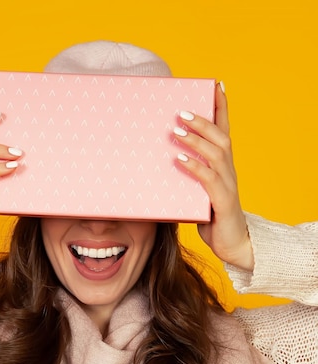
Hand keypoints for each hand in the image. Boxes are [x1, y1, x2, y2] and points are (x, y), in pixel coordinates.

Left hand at [174, 83, 253, 270]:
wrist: (233, 245)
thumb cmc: (213, 218)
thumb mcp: (198, 193)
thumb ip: (187, 177)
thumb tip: (164, 162)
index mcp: (224, 167)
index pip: (225, 131)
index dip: (223, 108)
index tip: (217, 85)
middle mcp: (229, 171)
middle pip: (220, 137)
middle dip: (203, 121)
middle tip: (181, 111)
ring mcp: (228, 186)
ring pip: (216, 154)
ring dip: (196, 140)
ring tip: (176, 131)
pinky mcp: (223, 202)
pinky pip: (209, 180)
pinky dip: (194, 167)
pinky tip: (179, 160)